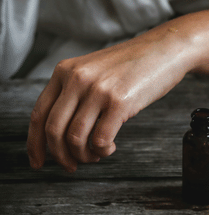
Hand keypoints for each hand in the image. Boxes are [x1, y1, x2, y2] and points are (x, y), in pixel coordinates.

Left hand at [26, 26, 196, 171]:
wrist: (166, 48)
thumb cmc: (134, 63)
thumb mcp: (94, 70)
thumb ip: (75, 92)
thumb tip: (63, 133)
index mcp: (65, 70)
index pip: (39, 114)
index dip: (35, 144)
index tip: (38, 160)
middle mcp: (77, 78)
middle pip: (53, 130)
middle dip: (59, 156)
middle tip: (72, 165)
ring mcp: (98, 90)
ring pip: (74, 138)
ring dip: (84, 155)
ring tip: (96, 154)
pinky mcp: (120, 102)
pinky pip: (100, 139)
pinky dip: (102, 150)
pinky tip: (110, 146)